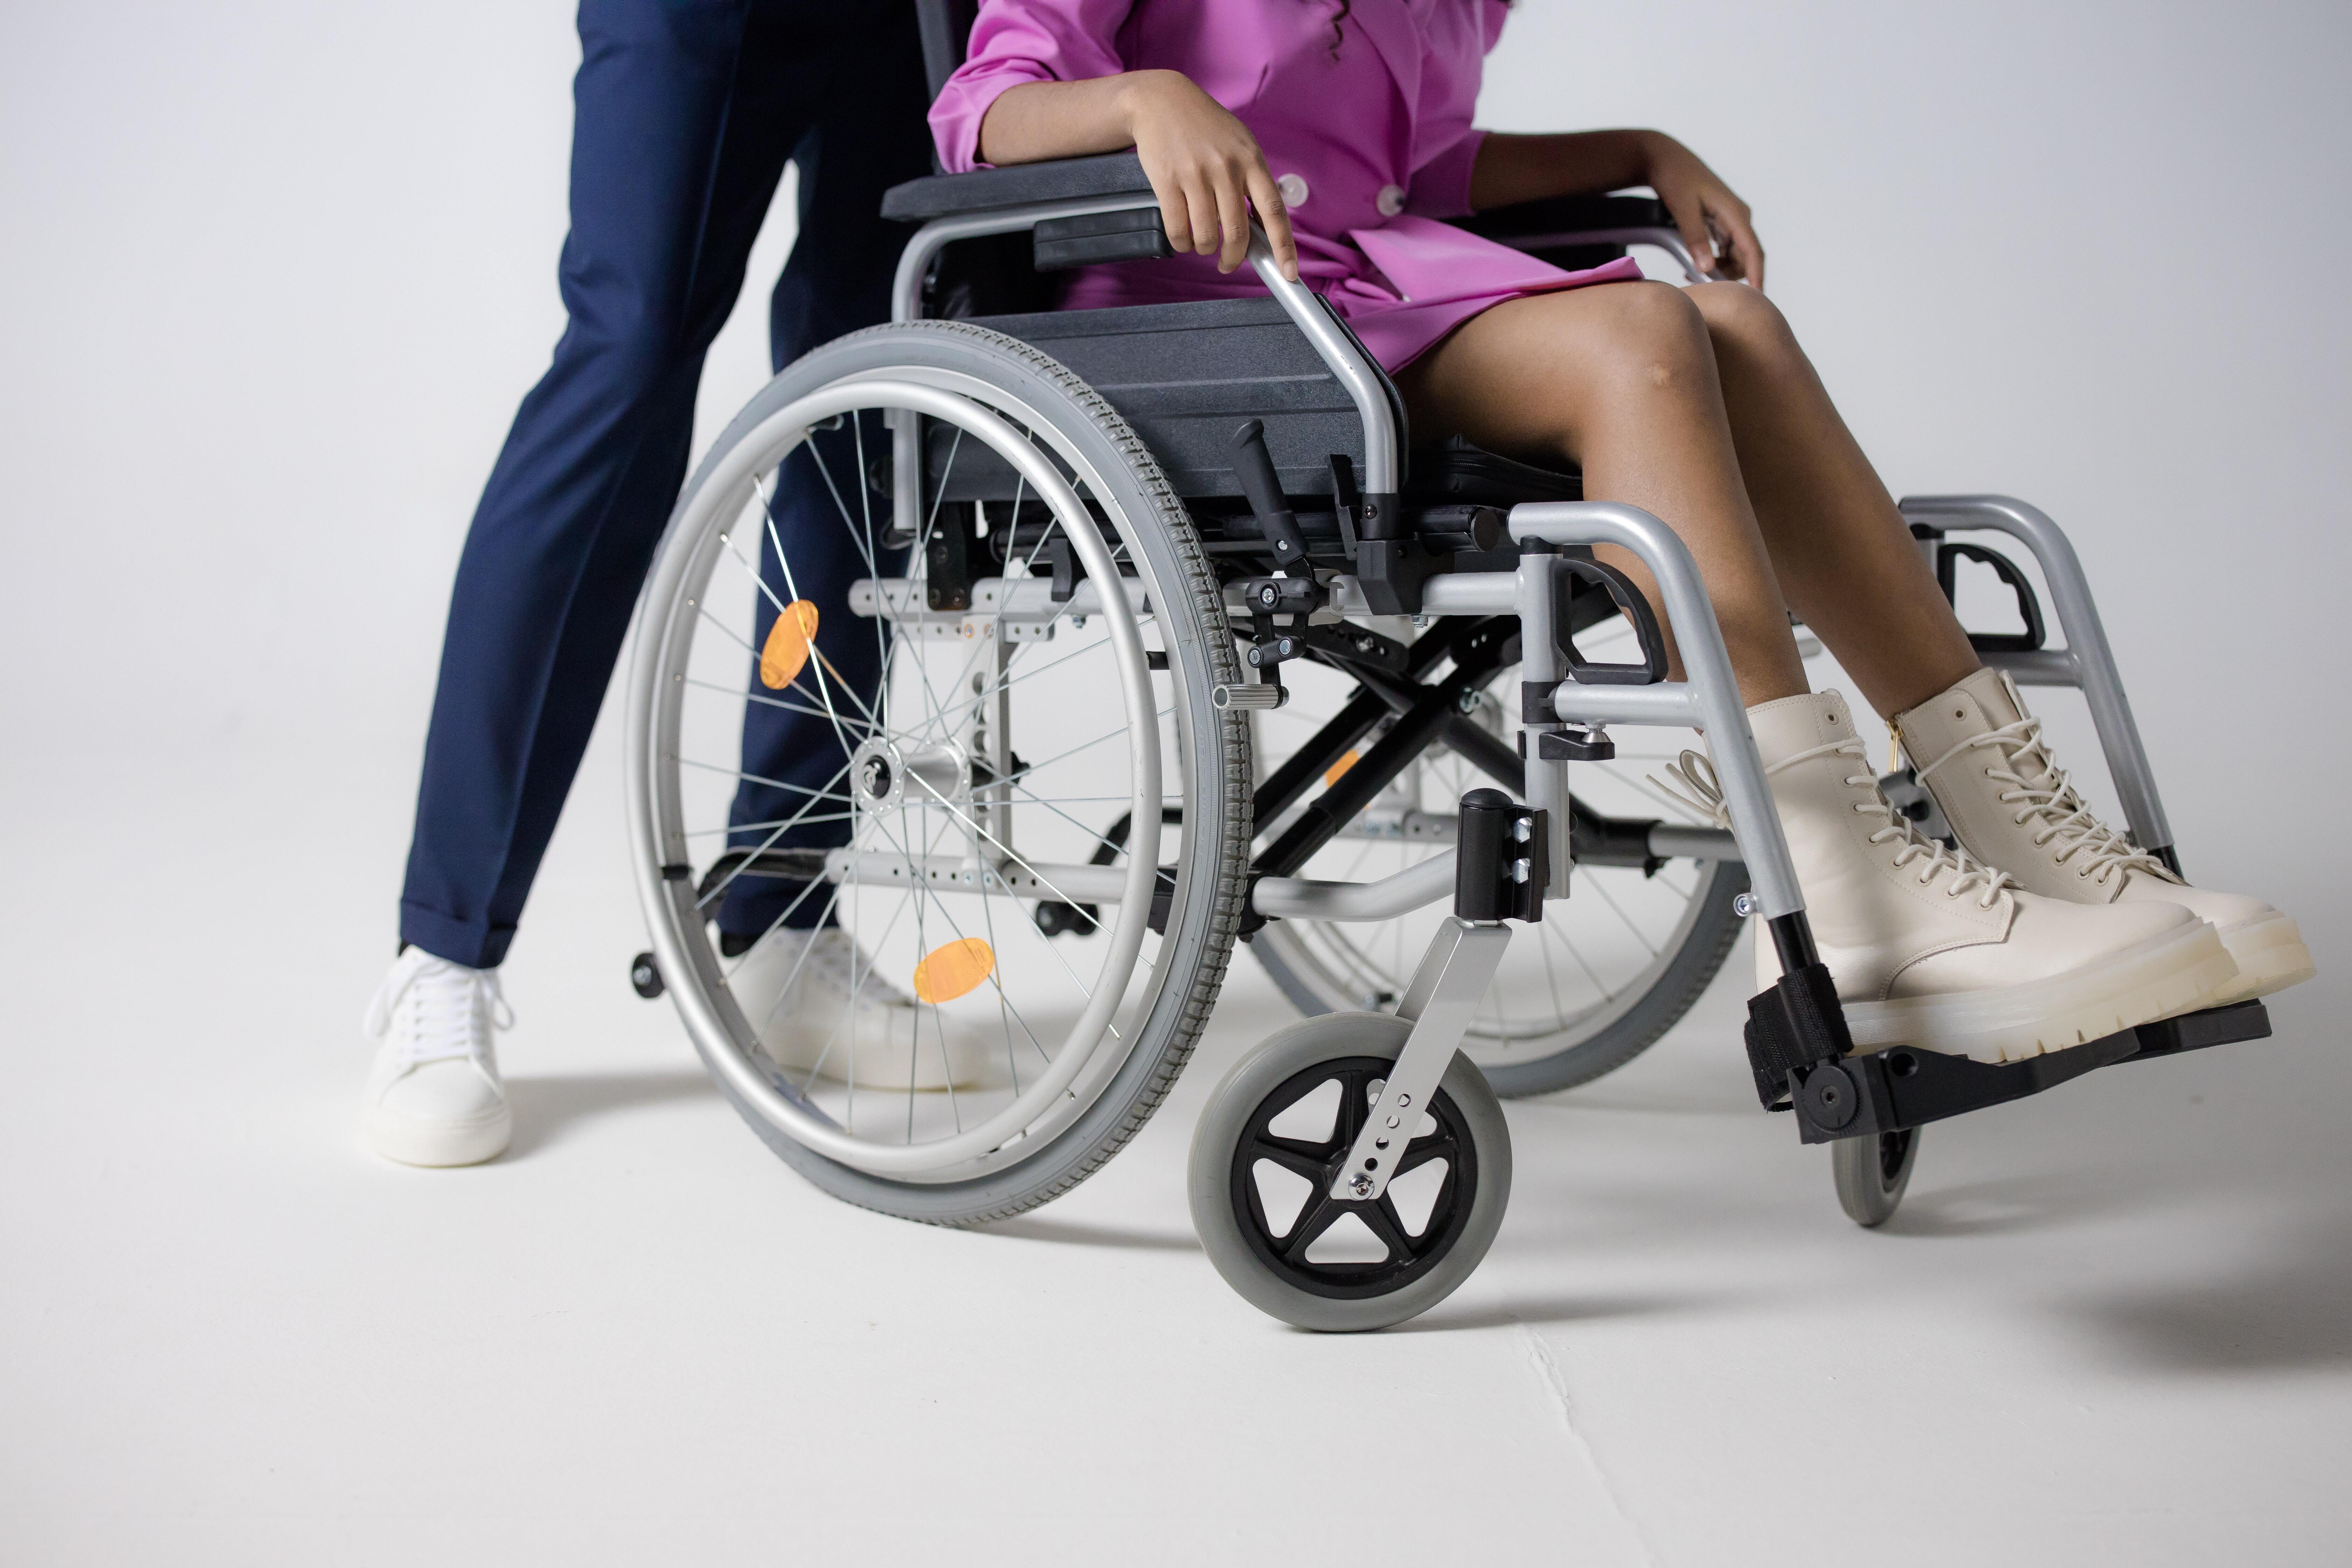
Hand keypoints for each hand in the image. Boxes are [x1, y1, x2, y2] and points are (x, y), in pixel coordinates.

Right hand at [1116, 71, 1299, 280]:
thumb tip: (1263, 228)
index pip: (1274, 211)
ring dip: (1204, 248)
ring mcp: (1196, 175)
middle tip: (1227, 263)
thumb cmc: (1204, 127)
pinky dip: (1182, 243)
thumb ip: (1252, 181)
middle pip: (1237, 233)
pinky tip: (1183, 237)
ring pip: (1206, 236)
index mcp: (1251, 160)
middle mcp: (1226, 168)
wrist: (1161, 100)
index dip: (1284, 247)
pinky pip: (1178, 230)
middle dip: (1233, 258)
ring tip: (1200, 242)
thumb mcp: (1239, 144)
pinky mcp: (1167, 181)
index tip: (1290, 273)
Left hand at [1640, 133, 1763, 290]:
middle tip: (1718, 296)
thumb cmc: (1674, 179)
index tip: (1756, 298)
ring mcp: (1730, 218)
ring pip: (1736, 254)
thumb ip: (1695, 239)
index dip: (1756, 276)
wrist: (1665, 158)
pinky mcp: (1720, 220)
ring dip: (1722, 270)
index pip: (1753, 250)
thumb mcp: (1683, 209)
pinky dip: (1715, 261)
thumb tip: (1707, 268)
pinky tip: (1696, 268)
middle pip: (1747, 255)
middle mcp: (1738, 216)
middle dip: (1736, 277)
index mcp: (1734, 212)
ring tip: (1696, 278)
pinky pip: (1725, 247)